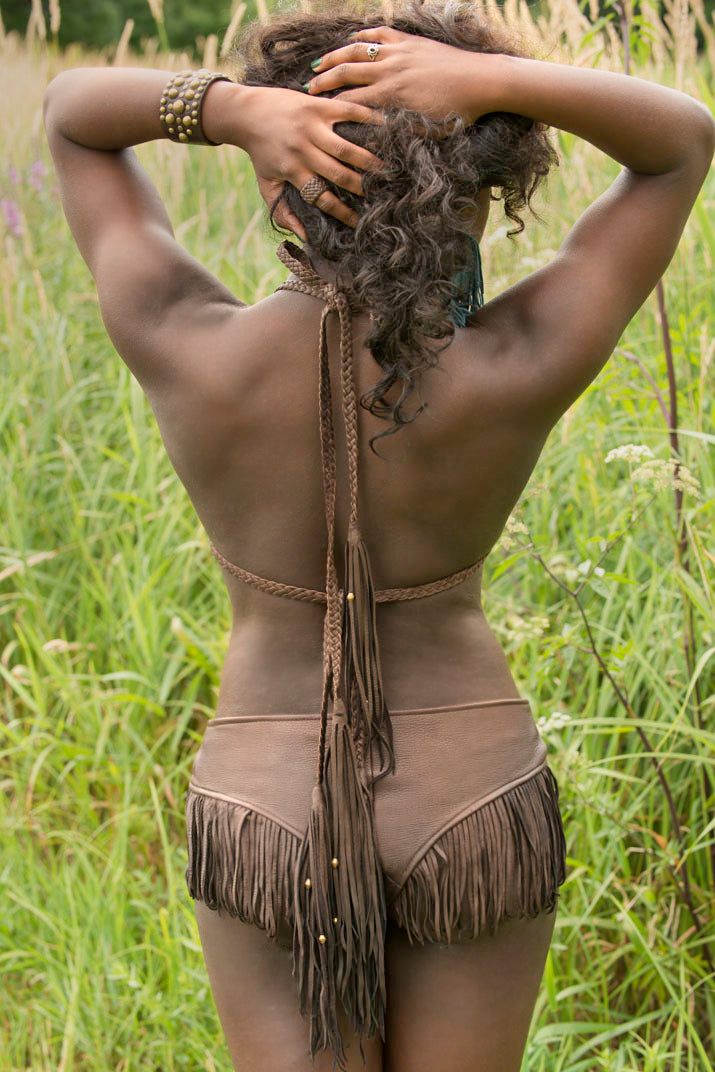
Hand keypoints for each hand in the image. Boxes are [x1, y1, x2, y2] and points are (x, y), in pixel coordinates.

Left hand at [232, 84, 384, 238]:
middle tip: (379, 192)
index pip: (322, 198)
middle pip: (339, 174)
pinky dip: (368, 119)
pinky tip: (384, 127)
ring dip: (368, 159)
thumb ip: (283, 213)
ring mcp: (311, 126)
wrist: (247, 112)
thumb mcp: (266, 186)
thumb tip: (304, 236)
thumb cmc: (260, 153)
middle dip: (361, 187)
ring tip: (386, 168)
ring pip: (346, 148)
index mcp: (293, 171)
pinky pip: (348, 113)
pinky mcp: (317, 106)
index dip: (342, 212)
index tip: (357, 221)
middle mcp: (303, 150)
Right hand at [305, 26, 489, 124]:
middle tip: (307, 89)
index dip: (331, 110)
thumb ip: (400, 134)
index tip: (315, 116)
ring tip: (319, 63)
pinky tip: (351, 39)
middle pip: (348, 73)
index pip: (352, 103)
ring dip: (336, 57)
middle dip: (324, 82)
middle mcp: (392, 70)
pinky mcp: (410, 41)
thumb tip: (378, 144)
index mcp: (393, 97)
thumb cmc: (458, 113)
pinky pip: (380, 34)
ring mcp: (400, 52)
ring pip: (359, 50)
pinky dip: (363, 36)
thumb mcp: (427, 132)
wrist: (483, 81)